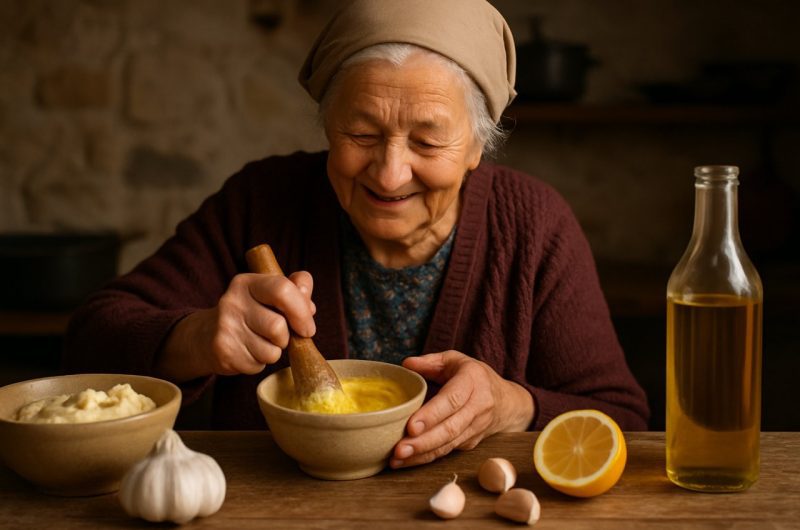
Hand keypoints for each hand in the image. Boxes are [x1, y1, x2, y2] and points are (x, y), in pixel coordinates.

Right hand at [157, 271, 315, 381]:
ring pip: (271, 351)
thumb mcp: (269, 293)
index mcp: (247, 283)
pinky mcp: (223, 352)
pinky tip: (248, 351)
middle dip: (287, 337)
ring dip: (274, 351)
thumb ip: (296, 290)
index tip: (307, 327)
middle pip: (277, 327)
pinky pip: (259, 365)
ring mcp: (225, 328)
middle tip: (280, 336)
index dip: (302, 312)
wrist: (207, 335)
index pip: (283, 290)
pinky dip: (260, 362)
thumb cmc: (250, 312)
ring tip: (261, 342)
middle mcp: (232, 302)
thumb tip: (310, 307)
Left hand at [390, 351, 533, 467]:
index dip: (432, 414)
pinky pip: (447, 451)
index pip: (452, 400)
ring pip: (448, 444)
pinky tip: (406, 461)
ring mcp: (476, 427)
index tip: (411, 426)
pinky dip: (426, 458)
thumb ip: (430, 362)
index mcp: (472, 381)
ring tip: (397, 459)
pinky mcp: (471, 443)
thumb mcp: (455, 360)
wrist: (507, 402)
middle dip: (423, 441)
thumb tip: (406, 364)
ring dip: (422, 454)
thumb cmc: (475, 377)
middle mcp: (478, 406)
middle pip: (450, 428)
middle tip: (398, 449)